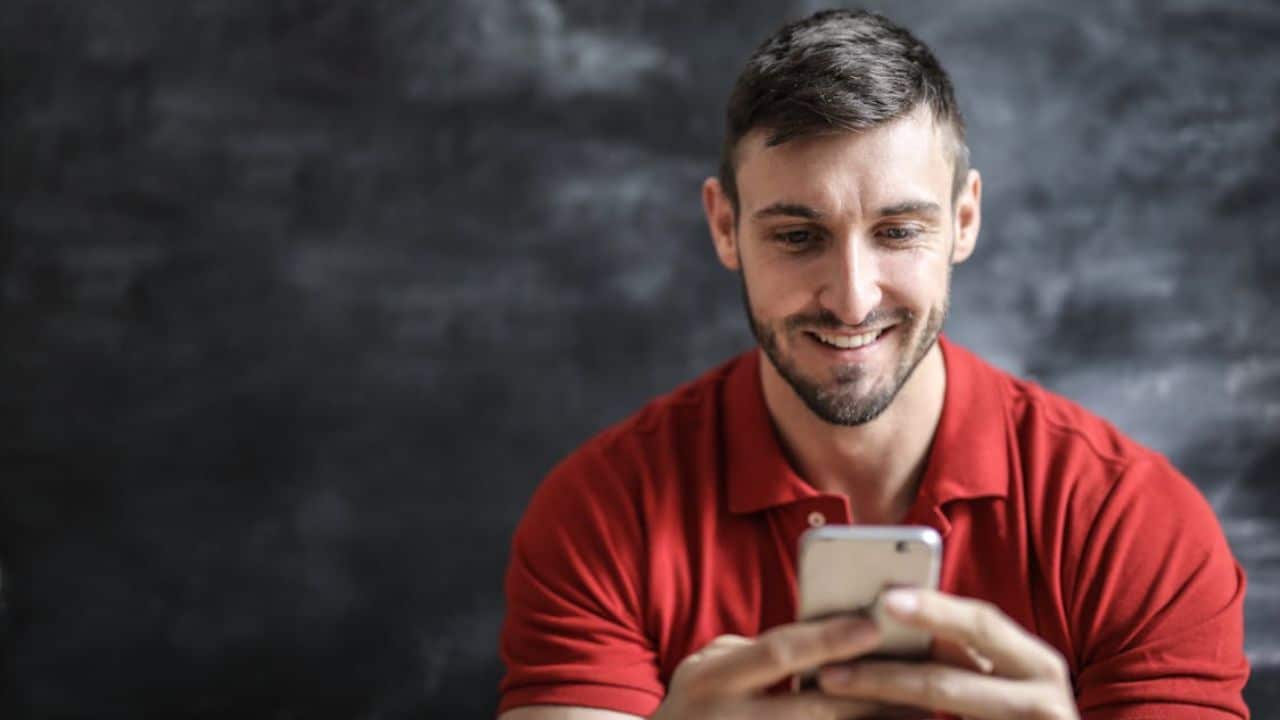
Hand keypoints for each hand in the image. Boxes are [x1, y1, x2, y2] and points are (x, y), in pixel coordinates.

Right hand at [650, 615, 925, 719]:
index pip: (779, 653)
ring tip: (918, 712)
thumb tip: (817, 639)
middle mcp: (732, 719)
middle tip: (918, 679)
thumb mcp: (705, 666)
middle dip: (869, 694)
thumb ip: (755, 651)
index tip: (872, 625)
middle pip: (813, 708)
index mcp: (716, 679)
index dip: (826, 639)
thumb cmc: (693, 703)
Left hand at [818, 589, 1078, 719]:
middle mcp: (1042, 701)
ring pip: (937, 710)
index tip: (885, 599)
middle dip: (883, 677)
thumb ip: (963, 655)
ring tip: (834, 693)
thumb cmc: (1015, 709)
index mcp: (1038, 665)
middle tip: (828, 670)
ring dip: (878, 706)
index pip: (982, 625)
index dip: (934, 610)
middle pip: (946, 684)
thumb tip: (890, 616)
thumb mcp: (1004, 679)